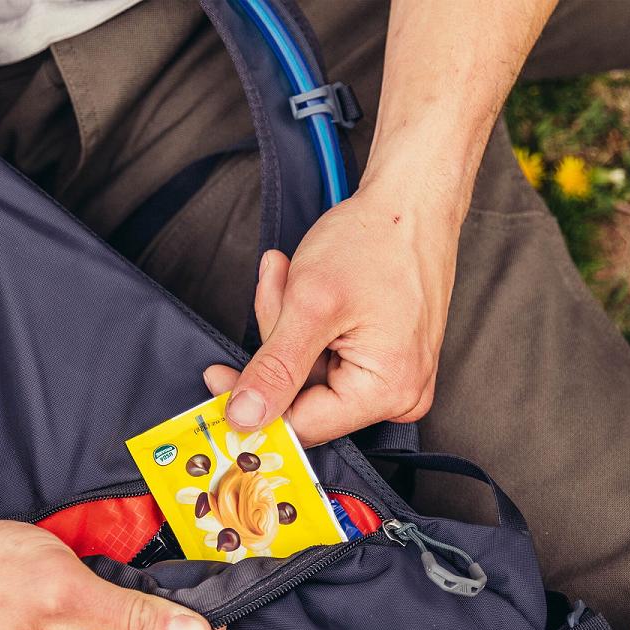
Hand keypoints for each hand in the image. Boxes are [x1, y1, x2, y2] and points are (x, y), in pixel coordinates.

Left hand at [203, 181, 460, 445]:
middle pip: (302, 399)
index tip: (217, 377)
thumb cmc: (377, 240)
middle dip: (276, 345)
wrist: (411, 202)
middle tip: (277, 288)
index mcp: (387, 391)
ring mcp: (393, 381)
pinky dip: (303, 326)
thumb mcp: (311, 303)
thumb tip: (245, 418)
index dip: (254, 404)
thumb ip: (276, 368)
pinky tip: (305, 287)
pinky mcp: (383, 363)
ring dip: (286, 327)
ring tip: (292, 277)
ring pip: (307, 376)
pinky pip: (324, 360)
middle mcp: (398, 397)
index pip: (301, 426)